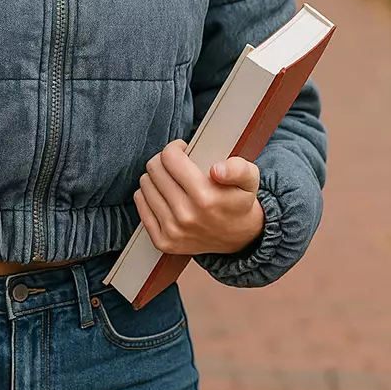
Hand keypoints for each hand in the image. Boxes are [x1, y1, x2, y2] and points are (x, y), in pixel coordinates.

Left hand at [133, 139, 265, 255]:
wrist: (239, 239)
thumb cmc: (240, 202)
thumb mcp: (250, 179)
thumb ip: (238, 169)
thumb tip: (217, 170)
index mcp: (205, 197)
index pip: (170, 158)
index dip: (175, 148)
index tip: (183, 150)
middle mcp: (186, 216)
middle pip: (154, 169)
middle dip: (164, 160)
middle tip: (176, 164)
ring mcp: (172, 231)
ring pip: (145, 185)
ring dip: (155, 177)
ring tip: (171, 180)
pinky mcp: (163, 241)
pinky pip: (141, 204)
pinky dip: (148, 195)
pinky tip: (163, 194)